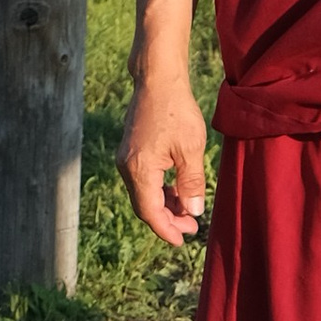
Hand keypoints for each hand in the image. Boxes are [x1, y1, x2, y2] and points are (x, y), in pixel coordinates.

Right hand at [120, 70, 209, 246]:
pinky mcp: (132, 152)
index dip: (166, 229)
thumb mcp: (191, 149)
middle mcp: (127, 168)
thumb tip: (194, 211)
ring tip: (189, 212)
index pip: (150, 212)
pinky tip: (177, 191)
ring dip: (165, 205)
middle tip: (192, 227)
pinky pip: (144, 180)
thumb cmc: (176, 111)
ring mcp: (127, 159)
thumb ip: (191, 183)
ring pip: (144, 193)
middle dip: (167, 220)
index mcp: (139, 170)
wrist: (158, 80)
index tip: (184, 240)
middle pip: (145, 206)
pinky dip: (160, 190)